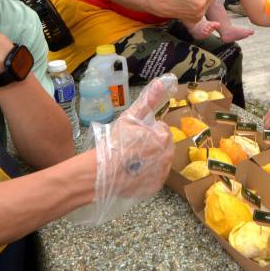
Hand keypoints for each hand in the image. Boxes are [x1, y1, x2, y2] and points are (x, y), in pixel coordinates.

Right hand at [68, 75, 176, 224]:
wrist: (101, 174)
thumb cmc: (114, 143)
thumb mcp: (129, 118)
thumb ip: (147, 101)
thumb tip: (160, 82)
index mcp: (164, 138)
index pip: (160, 129)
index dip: (146, 130)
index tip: (133, 135)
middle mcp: (168, 156)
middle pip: (162, 146)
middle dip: (150, 145)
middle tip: (130, 148)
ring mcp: (162, 174)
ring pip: (159, 161)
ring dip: (149, 159)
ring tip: (130, 160)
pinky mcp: (155, 188)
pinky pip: (154, 177)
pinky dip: (146, 174)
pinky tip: (132, 172)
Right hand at [160, 0, 212, 23]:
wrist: (165, 5)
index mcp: (200, 3)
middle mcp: (200, 12)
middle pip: (209, 0)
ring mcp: (198, 18)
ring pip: (206, 6)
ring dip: (200, 2)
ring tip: (189, 2)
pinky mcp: (195, 21)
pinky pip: (202, 12)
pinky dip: (197, 9)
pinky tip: (188, 7)